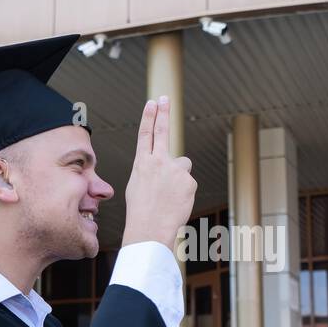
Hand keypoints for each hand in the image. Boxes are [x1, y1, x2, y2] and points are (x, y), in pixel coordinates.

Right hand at [121, 97, 196, 251]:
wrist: (150, 227)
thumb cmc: (142, 211)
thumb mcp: (138, 186)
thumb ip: (152, 171)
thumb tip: (168, 166)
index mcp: (142, 163)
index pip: (146, 134)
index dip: (149, 117)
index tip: (153, 103)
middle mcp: (158, 162)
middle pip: (163, 132)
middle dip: (163, 114)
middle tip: (165, 98)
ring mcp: (174, 170)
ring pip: (182, 167)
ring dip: (179, 178)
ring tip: (169, 196)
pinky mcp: (188, 180)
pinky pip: (189, 183)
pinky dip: (185, 192)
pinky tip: (176, 202)